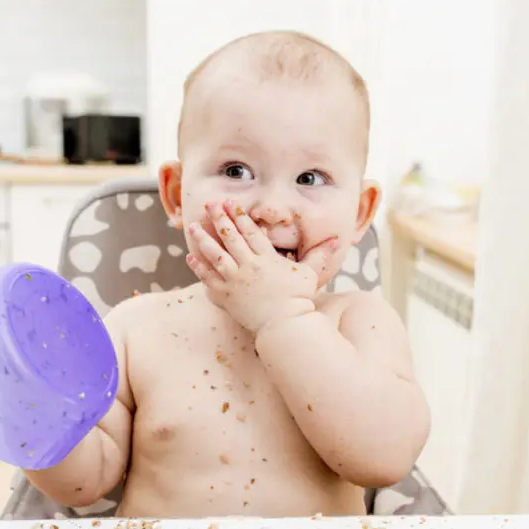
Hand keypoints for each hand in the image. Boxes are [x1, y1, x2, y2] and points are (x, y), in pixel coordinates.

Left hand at [185, 201, 339, 332]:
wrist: (284, 326)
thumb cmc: (298, 301)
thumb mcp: (309, 274)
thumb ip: (319, 255)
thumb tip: (338, 240)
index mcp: (267, 258)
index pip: (250, 231)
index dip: (239, 215)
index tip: (230, 203)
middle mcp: (249, 266)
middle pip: (230, 236)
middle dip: (219, 218)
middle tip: (210, 204)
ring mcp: (235, 280)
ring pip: (215, 254)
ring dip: (203, 238)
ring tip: (193, 226)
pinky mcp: (226, 296)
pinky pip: (208, 278)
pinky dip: (198, 267)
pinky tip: (190, 256)